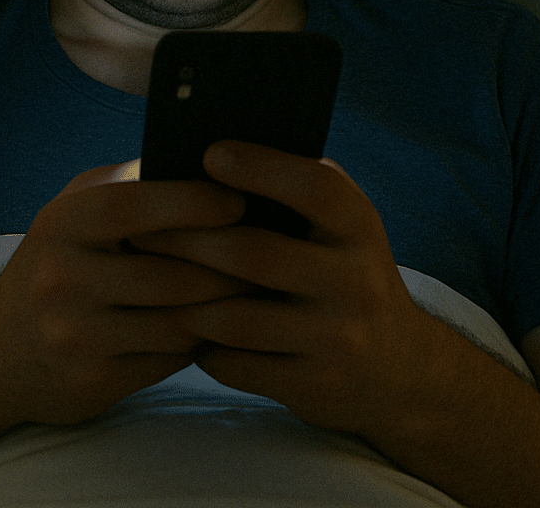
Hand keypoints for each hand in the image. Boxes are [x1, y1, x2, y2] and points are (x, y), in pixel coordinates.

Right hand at [0, 159, 255, 426]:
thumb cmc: (57, 263)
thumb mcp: (76, 211)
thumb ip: (133, 184)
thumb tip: (211, 161)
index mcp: (63, 223)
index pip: (138, 206)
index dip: (197, 202)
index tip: (240, 202)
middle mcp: (64, 278)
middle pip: (176, 274)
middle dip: (230, 267)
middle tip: (270, 256)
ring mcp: (76, 334)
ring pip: (181, 322)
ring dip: (223, 308)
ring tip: (253, 291)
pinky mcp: (94, 380)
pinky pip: (170, 359)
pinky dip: (198, 342)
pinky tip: (214, 326)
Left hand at [124, 140, 445, 435]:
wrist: (397, 369)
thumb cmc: (345, 276)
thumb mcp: (343, 229)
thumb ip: (297, 193)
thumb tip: (212, 157)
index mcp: (361, 229)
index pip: (313, 188)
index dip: (261, 167)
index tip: (210, 154)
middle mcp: (355, 282)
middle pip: (254, 254)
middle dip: (188, 240)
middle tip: (142, 231)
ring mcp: (337, 339)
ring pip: (235, 318)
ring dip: (184, 299)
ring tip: (149, 281)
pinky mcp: (313, 386)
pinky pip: (235, 365)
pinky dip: (200, 346)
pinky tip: (183, 329)